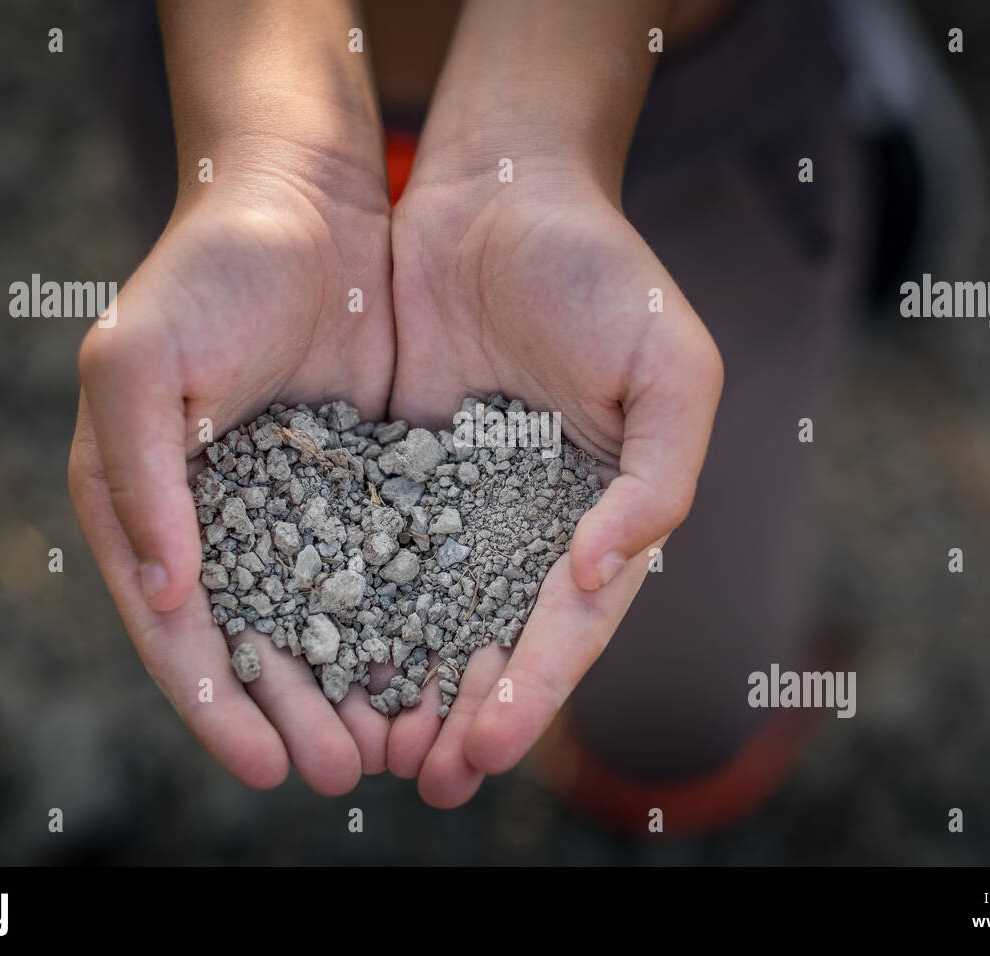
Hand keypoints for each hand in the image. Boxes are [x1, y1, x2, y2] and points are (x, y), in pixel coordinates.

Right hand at [69, 154, 393, 794]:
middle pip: (255, 642)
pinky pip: (381, 566)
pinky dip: (401, 619)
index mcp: (145, 505)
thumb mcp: (141, 362)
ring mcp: (294, 504)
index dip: (216, 702)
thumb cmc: (207, 270)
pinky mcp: (362, 482)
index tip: (263, 764)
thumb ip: (141, 476)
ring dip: (352, 685)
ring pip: (324, 618)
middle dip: (293, 713)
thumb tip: (165, 593)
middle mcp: (216, 519)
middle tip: (340, 773)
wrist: (304, 201)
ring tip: (395, 745)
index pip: (176, 630)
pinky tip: (435, 664)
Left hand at [385, 164, 723, 805]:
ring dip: (404, 687)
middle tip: (429, 782)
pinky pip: (368, 546)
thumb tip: (601, 578)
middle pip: (496, 641)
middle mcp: (527, 524)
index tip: (487, 747)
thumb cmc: (603, 273)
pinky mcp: (390, 468)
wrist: (500, 192)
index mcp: (600, 516)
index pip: (569, 626)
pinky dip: (351, 607)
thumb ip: (657, 482)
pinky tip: (318, 659)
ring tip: (371, 753)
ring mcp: (456, 500)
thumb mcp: (671, 370)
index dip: (534, 690)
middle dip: (465, 716)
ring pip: (426, 614)